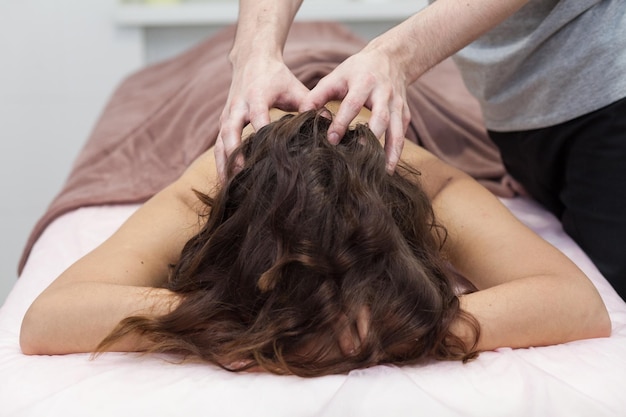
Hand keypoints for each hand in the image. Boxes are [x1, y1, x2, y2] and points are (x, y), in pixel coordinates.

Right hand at [215, 57, 308, 180]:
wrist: (251, 59)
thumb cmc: (277, 77)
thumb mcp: (295, 87)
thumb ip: (310, 104)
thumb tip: (328, 122)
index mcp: (256, 96)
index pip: (258, 117)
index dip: (261, 134)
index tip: (269, 154)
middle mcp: (237, 106)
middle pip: (230, 132)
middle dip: (235, 154)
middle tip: (242, 175)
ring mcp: (227, 115)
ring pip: (220, 142)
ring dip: (223, 164)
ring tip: (229, 187)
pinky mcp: (223, 122)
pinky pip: (218, 145)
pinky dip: (221, 163)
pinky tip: (227, 180)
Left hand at [301, 46, 410, 172]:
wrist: (392, 59)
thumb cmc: (358, 71)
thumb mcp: (337, 76)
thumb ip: (318, 95)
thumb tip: (301, 114)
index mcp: (364, 82)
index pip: (353, 104)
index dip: (343, 122)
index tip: (332, 140)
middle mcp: (384, 94)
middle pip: (381, 118)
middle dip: (370, 139)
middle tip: (358, 160)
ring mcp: (398, 105)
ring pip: (397, 131)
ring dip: (390, 153)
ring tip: (381, 173)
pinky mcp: (405, 115)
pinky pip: (402, 136)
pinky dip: (396, 152)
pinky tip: (387, 168)